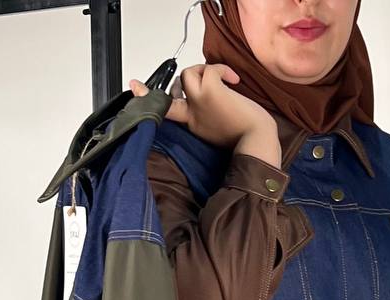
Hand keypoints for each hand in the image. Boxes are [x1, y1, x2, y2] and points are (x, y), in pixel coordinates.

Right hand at [129, 66, 275, 149]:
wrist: (256, 142)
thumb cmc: (245, 136)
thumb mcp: (218, 129)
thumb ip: (206, 114)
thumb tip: (208, 90)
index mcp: (192, 124)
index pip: (164, 111)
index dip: (146, 98)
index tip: (133, 86)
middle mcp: (191, 113)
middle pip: (175, 88)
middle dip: (188, 80)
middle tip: (211, 81)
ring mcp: (198, 102)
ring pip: (188, 74)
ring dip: (203, 71)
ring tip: (222, 80)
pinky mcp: (210, 92)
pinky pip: (208, 68)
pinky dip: (221, 69)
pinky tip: (233, 79)